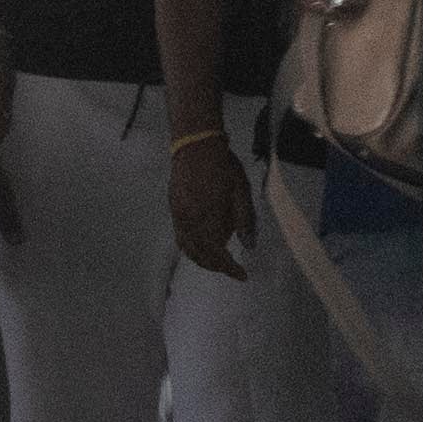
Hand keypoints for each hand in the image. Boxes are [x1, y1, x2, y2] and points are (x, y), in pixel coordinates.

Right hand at [161, 122, 253, 281]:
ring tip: (219, 262)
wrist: (195, 146)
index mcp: (206, 217)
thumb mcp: (240, 191)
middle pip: (201, 255)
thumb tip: (248, 245)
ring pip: (188, 249)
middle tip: (233, 269)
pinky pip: (181, 239)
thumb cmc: (222, 166)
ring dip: (203, 260)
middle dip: (217, 266)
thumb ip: (244, 220)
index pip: (217, 253)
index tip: (242, 275)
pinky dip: (192, 249)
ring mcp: (178, 217)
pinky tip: (203, 246)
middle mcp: (188, 222)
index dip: (230, 268)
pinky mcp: (174, 211)